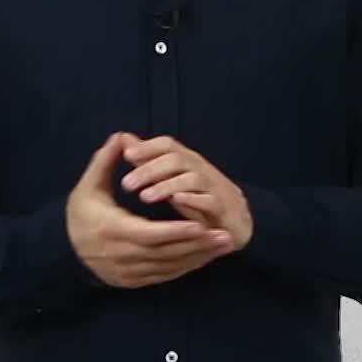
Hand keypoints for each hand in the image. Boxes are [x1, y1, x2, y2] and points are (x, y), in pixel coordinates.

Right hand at [67, 133, 236, 288]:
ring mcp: (129, 272)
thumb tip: (121, 137)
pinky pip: (165, 276)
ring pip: (169, 267)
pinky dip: (187, 267)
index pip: (150, 234)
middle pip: (166, 253)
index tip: (202, 224)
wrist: (65, 251)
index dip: (176, 231)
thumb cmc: (81, 215)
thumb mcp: (89, 187)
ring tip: (224, 244)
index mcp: (112, 230)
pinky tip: (206, 257)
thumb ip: (105, 161)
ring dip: (199, 257)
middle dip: (198, 245)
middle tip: (226, 235)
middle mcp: (122, 255)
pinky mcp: (134, 281)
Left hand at [116, 133, 253, 251]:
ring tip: (144, 197)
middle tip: (126, 184)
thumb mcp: (172, 178)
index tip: (125, 154)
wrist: (236, 221)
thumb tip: (125, 140)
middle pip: (177, 160)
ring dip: (166, 186)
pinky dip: (193, 200)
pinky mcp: (224, 208)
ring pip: (192, 179)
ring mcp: (215, 188)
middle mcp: (202, 169)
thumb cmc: (200, 198)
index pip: (168, 145)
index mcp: (188, 161)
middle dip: (150, 170)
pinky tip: (177, 201)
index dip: (147, 147)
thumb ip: (149, 160)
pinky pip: (210, 201)